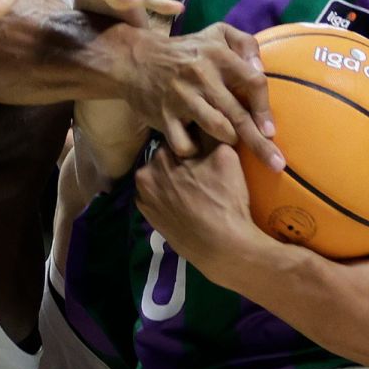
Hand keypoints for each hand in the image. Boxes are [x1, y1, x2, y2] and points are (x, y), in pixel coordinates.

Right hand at [122, 24, 279, 166]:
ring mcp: (181, 97)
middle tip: (276, 163)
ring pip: (217, 129)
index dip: (264, 108)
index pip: (253, 81)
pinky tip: (196, 146)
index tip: (271, 130)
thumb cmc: (186, 51)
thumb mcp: (216, 34)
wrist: (135, 59)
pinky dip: (194, 150)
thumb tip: (261, 70)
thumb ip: (245, 44)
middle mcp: (201, 75)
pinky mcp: (163, 116)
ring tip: (229, 142)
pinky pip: (186, 143)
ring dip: (228, 141)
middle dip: (259, 143)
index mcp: (217, 54)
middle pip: (238, 115)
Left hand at [135, 143, 273, 281]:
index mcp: (157, 158)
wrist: (222, 247)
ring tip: (197, 190)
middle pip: (165, 161)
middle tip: (202, 172)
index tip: (203, 151)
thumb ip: (210, 134)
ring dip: (173, 180)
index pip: (176, 140)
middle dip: (180, 162)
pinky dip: (169, 199)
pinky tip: (188, 204)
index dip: (191, 143)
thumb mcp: (224, 156)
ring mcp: (144, 201)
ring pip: (161, 180)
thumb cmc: (224, 199)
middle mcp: (143, 178)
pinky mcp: (150, 219)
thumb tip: (207, 121)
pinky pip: (159, 200)